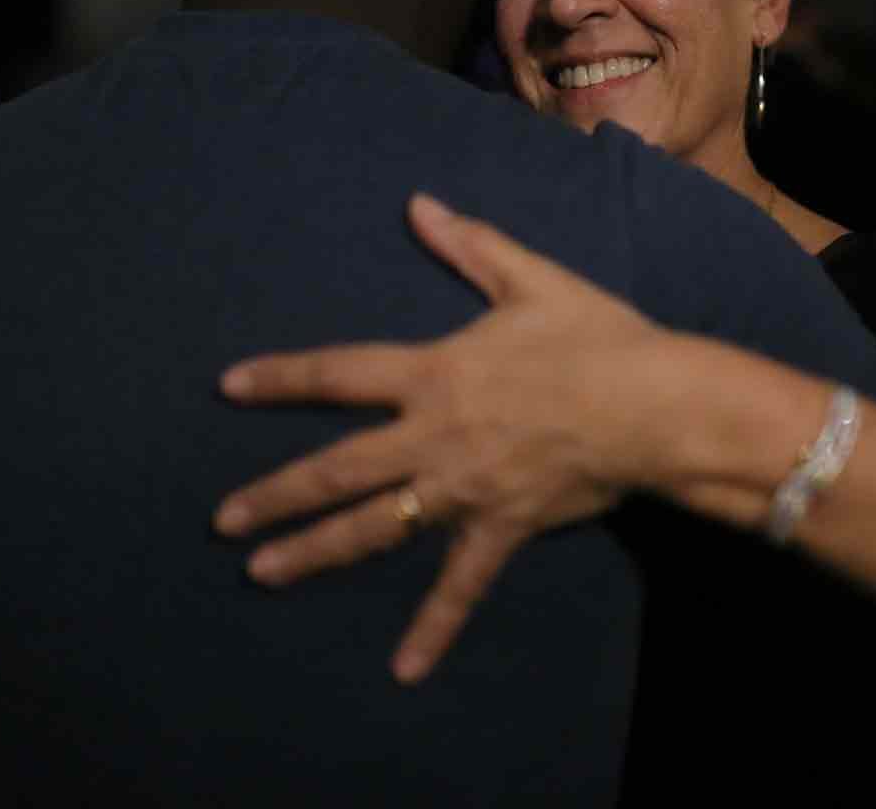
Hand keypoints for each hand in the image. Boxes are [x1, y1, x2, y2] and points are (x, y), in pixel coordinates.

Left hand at [213, 193, 696, 682]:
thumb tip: (419, 205)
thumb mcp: (530, 280)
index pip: (338, 374)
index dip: (281, 379)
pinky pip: (460, 584)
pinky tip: (403, 670)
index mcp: (433, 372)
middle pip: (337, 467)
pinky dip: (433, 628)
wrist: (652, 405)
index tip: (228, 388)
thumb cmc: (595, 337)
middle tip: (223, 520)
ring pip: (376, 526)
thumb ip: (470, 246)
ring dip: (315, 551)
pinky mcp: (499, 527)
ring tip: (261, 574)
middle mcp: (433, 435)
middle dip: (276, 493)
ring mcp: (462, 488)